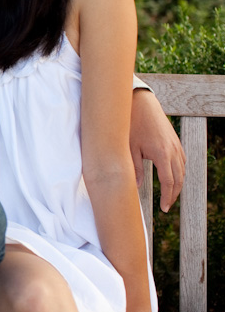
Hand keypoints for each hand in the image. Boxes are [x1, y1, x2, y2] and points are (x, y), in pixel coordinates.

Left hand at [130, 89, 185, 211]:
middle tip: (167, 206)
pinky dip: (179, 171)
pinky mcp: (175, 140)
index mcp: (162, 154)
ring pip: (182, 170)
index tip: (164, 209)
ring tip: (169, 195)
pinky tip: (172, 176)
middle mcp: (173, 151)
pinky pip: (181, 160)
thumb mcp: (129, 148)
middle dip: (174, 194)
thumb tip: (136, 187)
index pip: (169, 183)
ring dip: (178, 184)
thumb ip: (134, 169)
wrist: (139, 102)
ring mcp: (176, 145)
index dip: (167, 197)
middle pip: (179, 179)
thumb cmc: (131, 124)